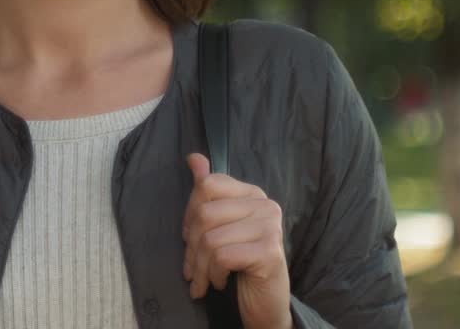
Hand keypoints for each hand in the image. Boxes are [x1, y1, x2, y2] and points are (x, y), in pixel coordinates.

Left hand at [182, 153, 291, 328]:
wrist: (266, 302)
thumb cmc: (240, 263)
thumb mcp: (220, 226)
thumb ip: (207, 191)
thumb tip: (193, 157)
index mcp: (252, 193)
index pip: (208, 184)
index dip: (190, 213)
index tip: (189, 238)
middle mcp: (265, 205)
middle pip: (205, 213)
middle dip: (191, 247)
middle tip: (192, 269)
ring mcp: (270, 227)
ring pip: (211, 239)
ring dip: (200, 267)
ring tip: (204, 280)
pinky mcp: (270, 252)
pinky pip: (222, 257)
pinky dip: (214, 275)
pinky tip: (220, 282)